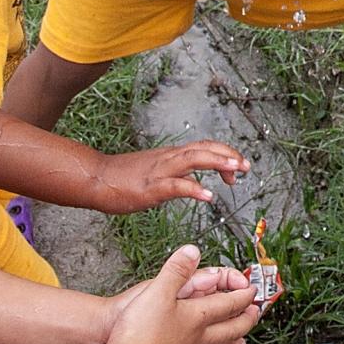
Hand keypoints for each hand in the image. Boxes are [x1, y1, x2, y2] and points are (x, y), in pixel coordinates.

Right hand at [92, 142, 248, 213]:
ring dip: (217, 163)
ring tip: (236, 170)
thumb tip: (193, 182)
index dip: (224, 153)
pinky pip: (176, 185)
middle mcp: (169, 158)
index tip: (238, 166)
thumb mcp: (155, 173)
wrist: (96, 178)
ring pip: (193, 159)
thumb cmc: (122, 178)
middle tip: (246, 166)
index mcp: (171, 156)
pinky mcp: (151, 187)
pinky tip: (207, 196)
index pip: (204, 147)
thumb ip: (175, 175)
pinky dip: (193, 189)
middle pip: (204, 148)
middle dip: (228, 155)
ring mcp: (160, 171)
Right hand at [102, 246, 262, 343]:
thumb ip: (176, 269)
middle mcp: (196, 341)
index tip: (253, 292)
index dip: (243, 296)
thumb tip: (193, 251)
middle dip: (245, 322)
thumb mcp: (157, 289)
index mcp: (196, 318)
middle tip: (254, 315)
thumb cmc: (139, 329)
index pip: (228, 305)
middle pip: (229, 332)